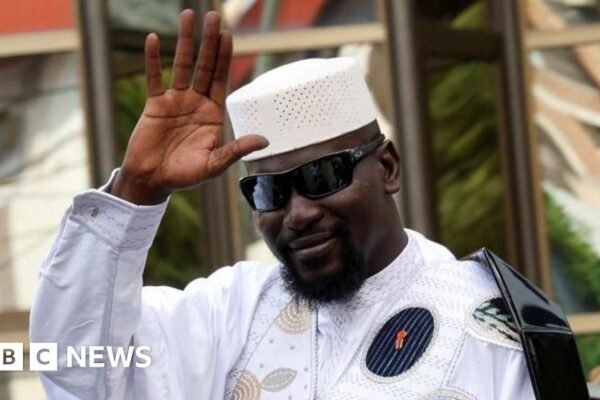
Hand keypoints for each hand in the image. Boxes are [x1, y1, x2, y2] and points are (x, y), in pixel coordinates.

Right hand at [111, 10, 267, 204]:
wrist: (153, 181)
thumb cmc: (185, 176)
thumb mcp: (214, 164)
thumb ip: (236, 149)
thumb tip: (265, 141)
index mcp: (212, 114)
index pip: (221, 80)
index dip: (224, 58)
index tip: (228, 35)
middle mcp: (196, 103)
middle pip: (204, 66)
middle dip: (209, 42)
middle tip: (213, 16)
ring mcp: (175, 102)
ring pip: (181, 66)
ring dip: (185, 42)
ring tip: (188, 16)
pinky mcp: (154, 105)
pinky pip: (153, 78)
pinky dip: (153, 60)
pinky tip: (154, 39)